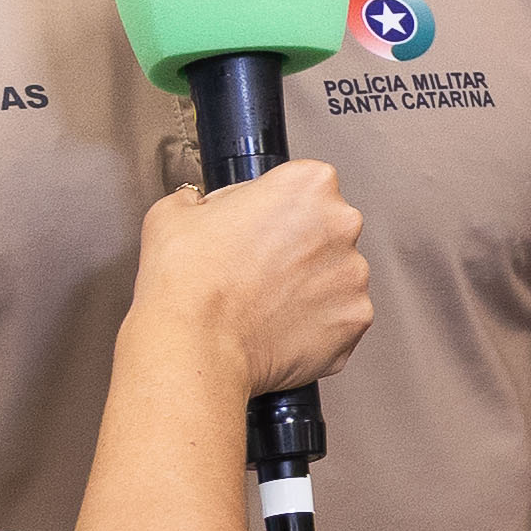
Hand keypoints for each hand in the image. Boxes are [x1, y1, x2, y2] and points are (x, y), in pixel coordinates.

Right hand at [134, 162, 371, 400]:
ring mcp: (354, 276)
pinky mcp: (355, 321)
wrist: (196, 346)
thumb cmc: (189, 281)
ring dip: (308, 287)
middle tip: (256, 269)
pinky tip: (278, 328)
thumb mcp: (175, 212)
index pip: (301, 186)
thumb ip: (202, 200)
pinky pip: (338, 318)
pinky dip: (315, 325)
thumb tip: (201, 207)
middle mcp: (342, 225)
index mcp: (308, 184)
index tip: (256, 227)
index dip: (273, 208)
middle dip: (297, 247)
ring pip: (334, 276)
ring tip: (264, 303)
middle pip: (325, 229)